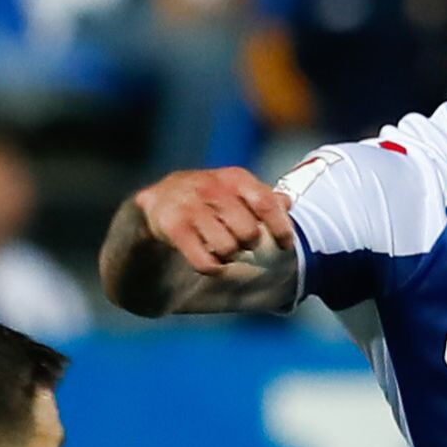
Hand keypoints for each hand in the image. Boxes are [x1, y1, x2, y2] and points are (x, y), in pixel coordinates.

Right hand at [135, 166, 293, 277]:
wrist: (159, 201)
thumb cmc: (209, 199)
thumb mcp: (236, 191)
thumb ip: (263, 198)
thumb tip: (287, 203)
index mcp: (235, 178)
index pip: (266, 204)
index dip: (280, 228)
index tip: (285, 244)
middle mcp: (212, 189)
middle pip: (248, 232)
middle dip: (249, 243)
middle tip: (242, 243)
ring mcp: (191, 207)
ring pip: (228, 248)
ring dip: (229, 255)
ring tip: (221, 247)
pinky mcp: (174, 228)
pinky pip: (205, 262)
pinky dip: (212, 268)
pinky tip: (210, 261)